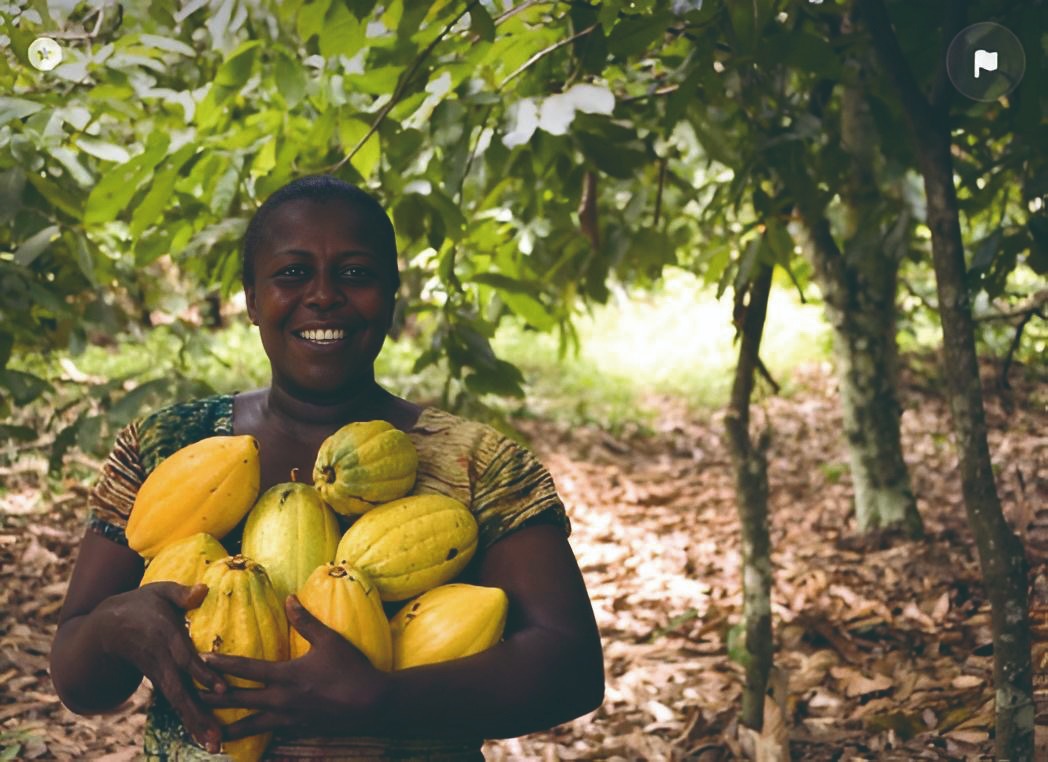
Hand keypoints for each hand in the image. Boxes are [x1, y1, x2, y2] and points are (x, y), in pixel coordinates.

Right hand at [96, 582, 225, 751]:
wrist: (105, 627)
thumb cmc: (140, 603)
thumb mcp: (158, 590)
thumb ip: (181, 593)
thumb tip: (203, 589)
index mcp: (164, 637)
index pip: (185, 658)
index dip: (202, 674)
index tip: (221, 689)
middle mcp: (161, 661)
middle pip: (180, 691)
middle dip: (198, 714)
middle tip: (216, 737)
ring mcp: (159, 674)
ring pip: (178, 703)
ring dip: (195, 724)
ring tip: (214, 745)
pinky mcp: (159, 682)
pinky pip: (175, 703)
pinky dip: (188, 720)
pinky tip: (204, 737)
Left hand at [198, 596, 390, 741]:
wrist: (372, 703)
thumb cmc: (352, 668)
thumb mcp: (329, 640)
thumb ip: (305, 620)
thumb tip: (289, 597)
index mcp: (287, 675)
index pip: (247, 669)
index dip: (222, 664)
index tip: (200, 660)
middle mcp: (282, 700)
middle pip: (239, 700)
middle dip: (212, 698)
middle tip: (187, 697)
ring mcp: (289, 719)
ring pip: (250, 725)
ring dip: (226, 727)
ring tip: (207, 732)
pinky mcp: (298, 730)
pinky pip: (268, 734)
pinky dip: (251, 737)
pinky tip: (242, 740)